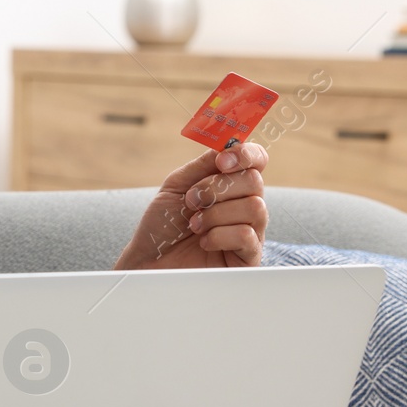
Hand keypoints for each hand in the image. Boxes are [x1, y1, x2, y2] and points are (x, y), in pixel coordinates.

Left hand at [113, 143, 268, 269]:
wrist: (149, 262)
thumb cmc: (162, 226)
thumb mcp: (177, 186)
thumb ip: (203, 165)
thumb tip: (228, 145)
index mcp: (230, 185)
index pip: (256, 160)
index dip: (246, 154)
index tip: (222, 160)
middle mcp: (244, 205)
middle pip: (254, 181)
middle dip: (217, 188)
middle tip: (192, 201)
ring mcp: (250, 231)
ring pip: (254, 207)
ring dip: (216, 213)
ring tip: (194, 224)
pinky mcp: (249, 257)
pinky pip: (247, 235)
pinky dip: (218, 235)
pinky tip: (203, 242)